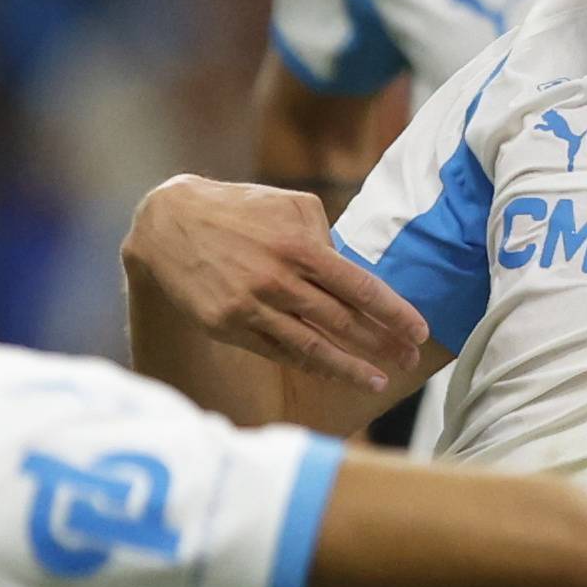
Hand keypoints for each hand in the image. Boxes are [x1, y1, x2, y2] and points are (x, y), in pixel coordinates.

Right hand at [124, 175, 427, 401]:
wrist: (167, 223)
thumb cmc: (237, 209)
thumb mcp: (288, 204)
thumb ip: (323, 237)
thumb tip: (349, 273)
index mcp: (298, 245)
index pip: (359, 287)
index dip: (392, 312)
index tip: (418, 331)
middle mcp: (277, 280)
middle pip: (341, 322)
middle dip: (381, 344)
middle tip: (408, 359)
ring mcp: (249, 307)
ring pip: (311, 347)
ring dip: (349, 367)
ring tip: (377, 381)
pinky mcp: (226, 326)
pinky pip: (276, 351)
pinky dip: (309, 365)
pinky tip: (332, 371)